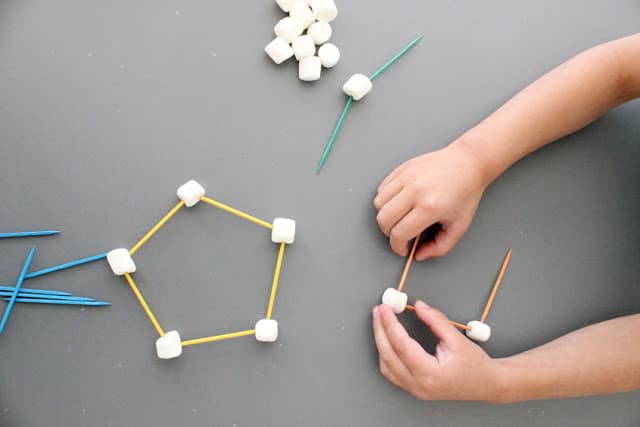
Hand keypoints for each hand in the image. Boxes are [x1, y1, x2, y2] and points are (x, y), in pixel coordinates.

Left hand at [372, 301, 501, 401]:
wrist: (487, 383)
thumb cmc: (475, 365)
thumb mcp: (457, 338)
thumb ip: (436, 320)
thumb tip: (418, 306)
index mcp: (431, 374)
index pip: (402, 346)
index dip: (390, 325)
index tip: (385, 309)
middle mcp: (420, 385)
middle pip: (389, 355)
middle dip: (380, 330)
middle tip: (379, 311)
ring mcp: (415, 390)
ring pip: (386, 366)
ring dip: (380, 342)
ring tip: (380, 322)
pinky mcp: (414, 389)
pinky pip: (392, 372)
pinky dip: (386, 354)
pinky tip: (386, 340)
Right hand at [373, 141, 486, 258]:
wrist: (468, 163)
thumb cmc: (465, 193)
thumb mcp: (459, 226)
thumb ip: (440, 247)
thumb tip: (419, 255)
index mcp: (430, 207)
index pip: (399, 233)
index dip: (397, 246)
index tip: (402, 248)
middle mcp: (415, 191)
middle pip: (384, 220)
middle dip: (388, 233)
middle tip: (399, 234)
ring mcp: (407, 177)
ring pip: (378, 204)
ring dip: (385, 215)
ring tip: (399, 217)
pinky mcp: (402, 169)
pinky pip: (382, 188)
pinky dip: (385, 199)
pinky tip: (398, 202)